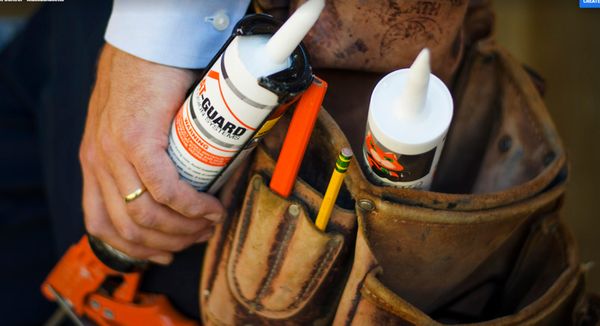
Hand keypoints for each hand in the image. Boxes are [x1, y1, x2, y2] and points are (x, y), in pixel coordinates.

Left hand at [80, 44, 223, 264]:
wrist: (144, 48)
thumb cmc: (143, 87)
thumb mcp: (125, 130)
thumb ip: (134, 160)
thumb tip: (168, 190)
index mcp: (94, 164)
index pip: (101, 224)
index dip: (134, 249)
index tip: (164, 253)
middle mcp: (98, 163)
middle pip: (128, 227)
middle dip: (169, 243)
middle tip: (199, 236)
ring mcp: (114, 153)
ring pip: (145, 214)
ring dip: (182, 228)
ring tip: (210, 222)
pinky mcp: (137, 140)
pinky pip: (163, 188)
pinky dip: (190, 206)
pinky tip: (209, 208)